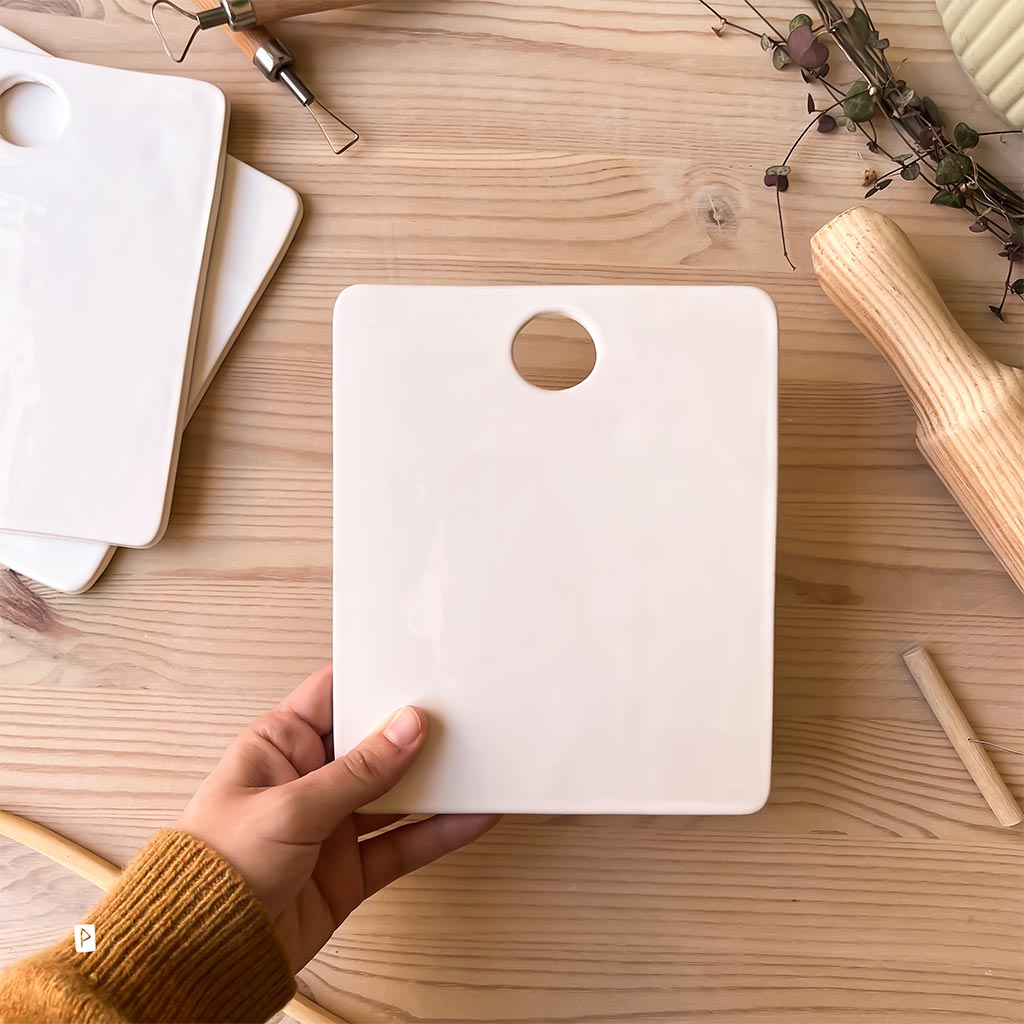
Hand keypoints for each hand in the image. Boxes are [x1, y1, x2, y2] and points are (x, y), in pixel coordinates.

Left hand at [177, 665, 498, 969]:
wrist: (202, 958)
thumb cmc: (213, 872)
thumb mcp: (290, 808)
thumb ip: (357, 771)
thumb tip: (407, 727)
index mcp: (279, 745)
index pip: (333, 695)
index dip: (373, 679)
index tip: (417, 668)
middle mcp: (309, 779)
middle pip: (373, 743)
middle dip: (413, 731)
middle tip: (460, 714)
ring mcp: (332, 824)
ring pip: (395, 793)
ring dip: (434, 782)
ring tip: (478, 762)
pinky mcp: (350, 868)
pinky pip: (403, 842)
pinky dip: (438, 831)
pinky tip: (470, 817)